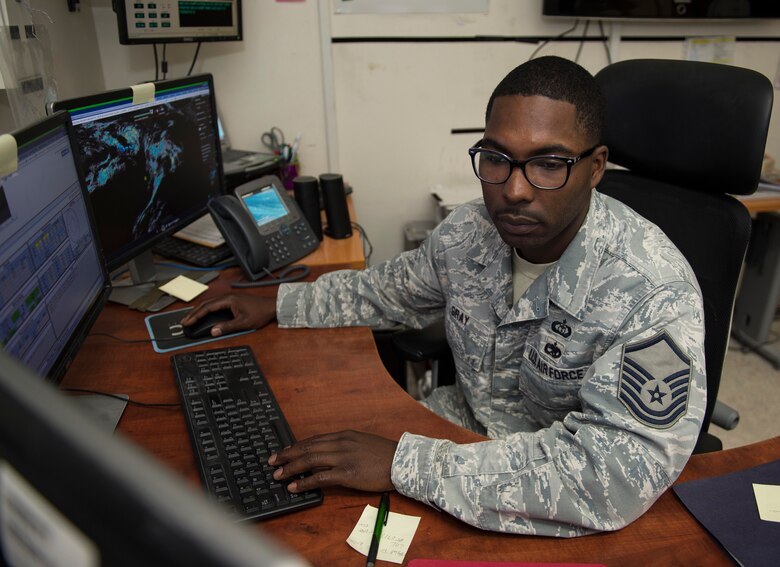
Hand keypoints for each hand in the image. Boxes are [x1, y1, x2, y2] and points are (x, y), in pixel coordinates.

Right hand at [180, 293, 276, 336]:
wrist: (272, 306)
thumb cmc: (260, 312)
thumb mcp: (243, 322)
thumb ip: (227, 327)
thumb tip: (213, 331)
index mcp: (228, 300)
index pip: (207, 307)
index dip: (196, 315)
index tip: (187, 322)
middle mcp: (227, 297)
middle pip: (205, 304)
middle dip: (194, 313)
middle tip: (184, 321)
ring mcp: (229, 298)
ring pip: (210, 303)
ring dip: (199, 310)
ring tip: (191, 318)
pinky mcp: (232, 301)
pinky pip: (215, 304)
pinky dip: (207, 309)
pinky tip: (204, 314)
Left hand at [269, 430, 397, 492]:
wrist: (402, 461)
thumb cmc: (384, 455)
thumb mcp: (362, 442)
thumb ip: (345, 446)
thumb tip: (329, 454)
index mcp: (344, 435)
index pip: (313, 439)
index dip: (296, 446)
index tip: (284, 451)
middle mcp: (341, 443)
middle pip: (307, 447)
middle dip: (287, 454)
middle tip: (272, 461)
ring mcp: (343, 458)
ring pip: (310, 460)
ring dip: (291, 467)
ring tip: (278, 474)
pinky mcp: (347, 473)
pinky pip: (320, 477)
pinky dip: (305, 481)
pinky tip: (295, 486)